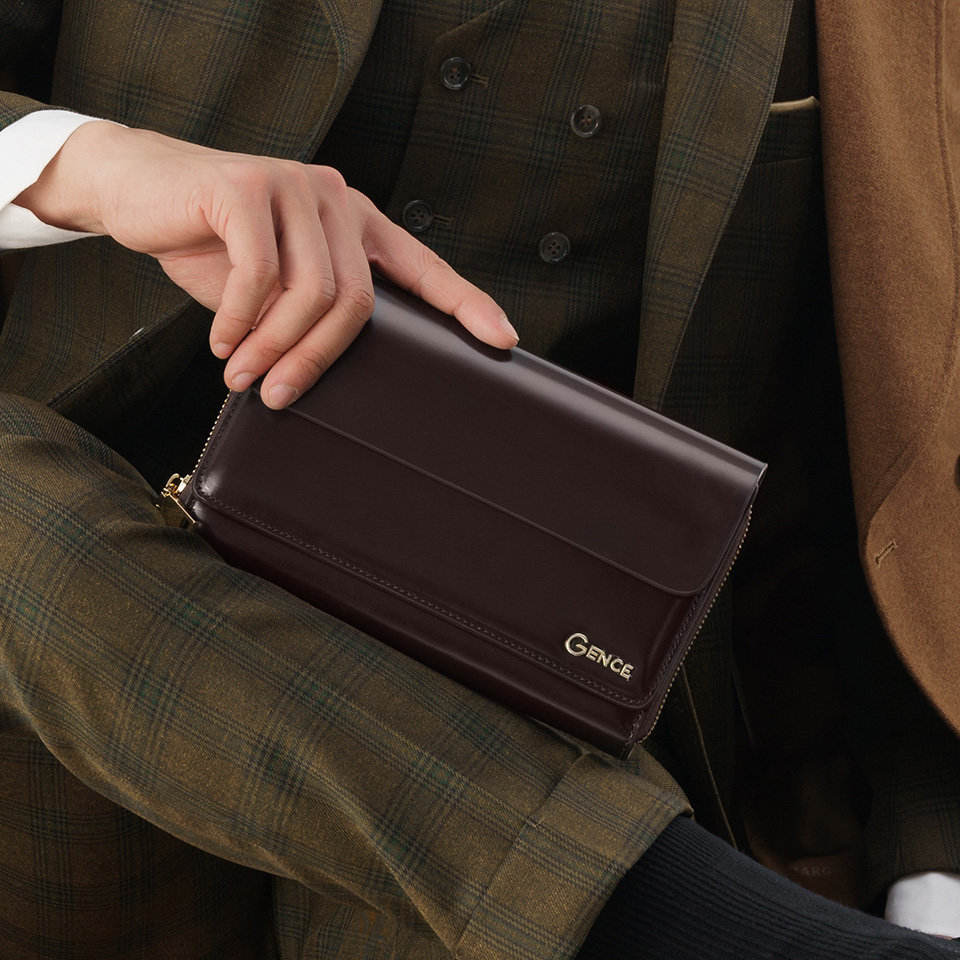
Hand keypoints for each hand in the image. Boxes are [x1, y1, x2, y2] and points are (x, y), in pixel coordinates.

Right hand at [16, 121, 516, 407]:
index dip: (467, 304)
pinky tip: (221, 341)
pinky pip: (259, 275)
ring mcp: (295, 187)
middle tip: (280, 396)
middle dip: (318, 359)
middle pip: (357, 300)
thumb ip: (309, 309)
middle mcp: (336, 199)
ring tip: (244, 376)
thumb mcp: (275, 283)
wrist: (139, 191)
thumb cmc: (216, 246)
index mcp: (357, 223)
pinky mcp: (248, 187)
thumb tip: (321, 376)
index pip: (425, 266)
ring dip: (274, 347)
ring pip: (311, 292)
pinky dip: (239, 320)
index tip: (504, 339)